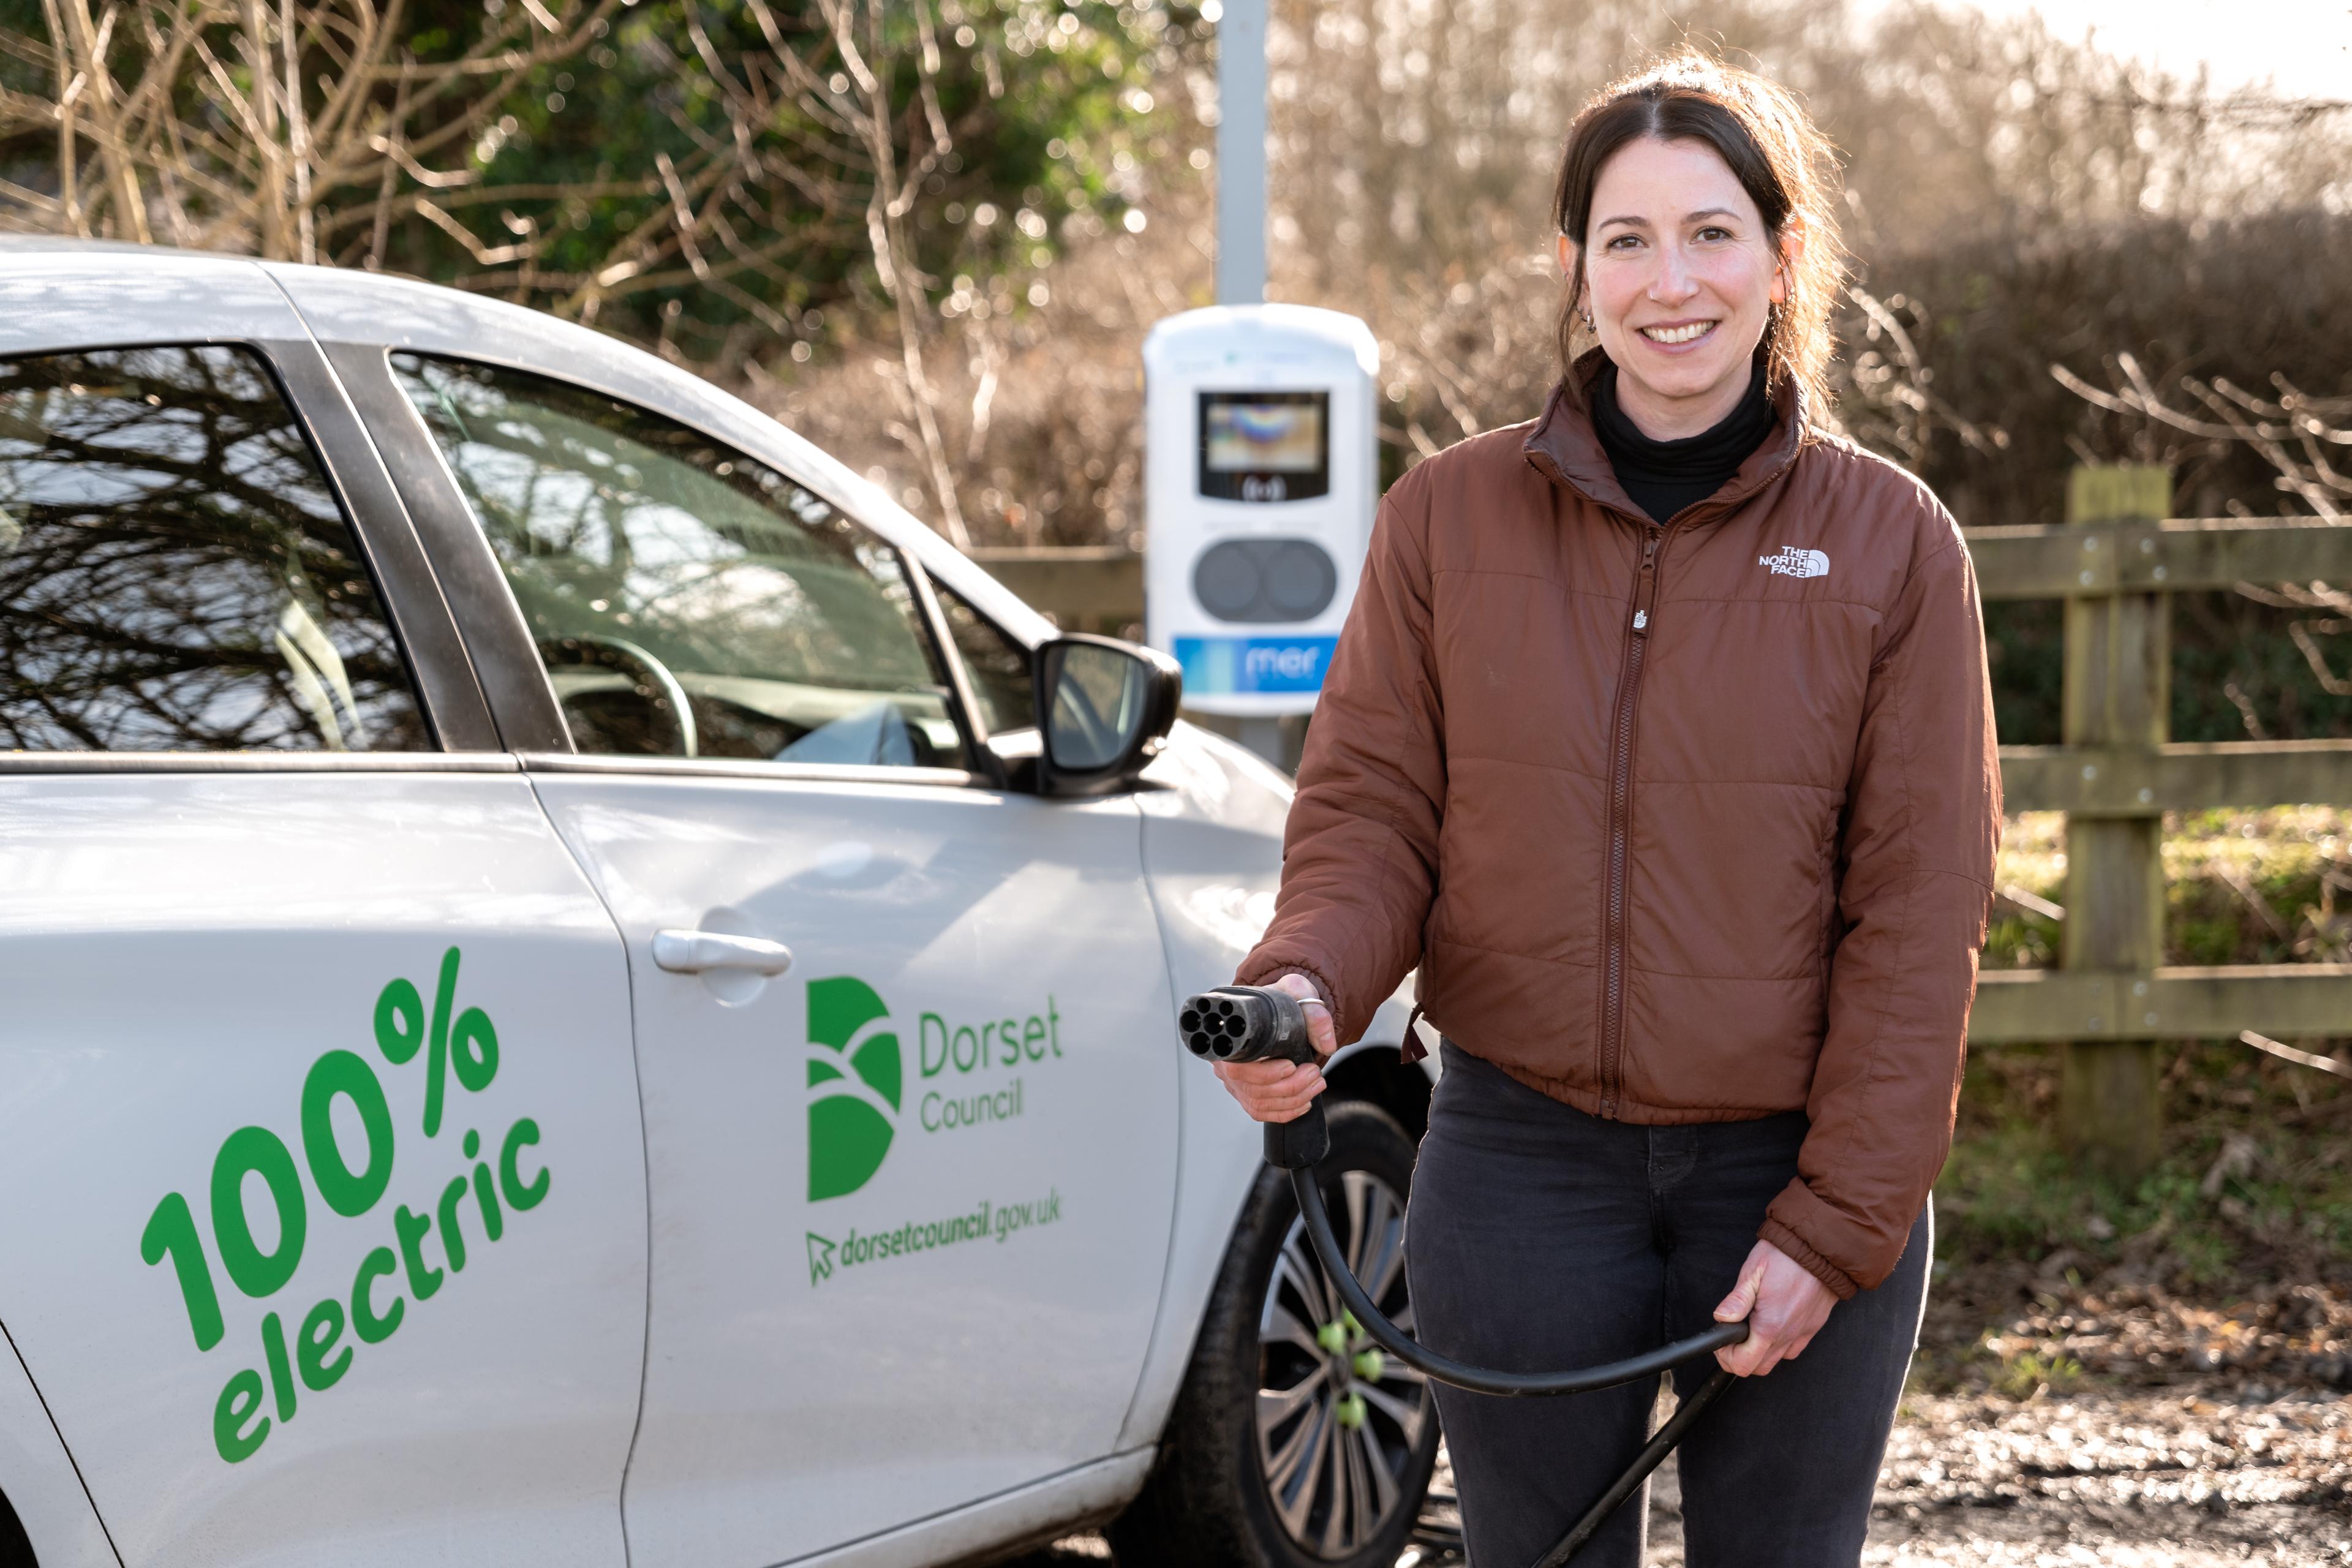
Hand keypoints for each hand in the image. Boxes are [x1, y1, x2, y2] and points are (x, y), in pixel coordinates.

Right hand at [1211, 973, 1337, 1123]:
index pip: (1237, 1067)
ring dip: (1293, 1099)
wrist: (1281, 1011)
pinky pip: (1261, 1113)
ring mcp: (1234, 1082)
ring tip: (1315, 1084)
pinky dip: (1285, 1112)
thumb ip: (1314, 1012)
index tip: (1291, 1065)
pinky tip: (1304, 1102)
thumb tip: (1326, 1044)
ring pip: (1258, 1104)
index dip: (1264, 1074)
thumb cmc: (1282, 1002)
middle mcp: (1226, 1063)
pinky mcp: (1245, 1094)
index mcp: (1231, 1038)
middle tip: (1314, 1073)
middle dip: (1290, 1087)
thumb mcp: (1298, 993)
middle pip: (1251, 1089)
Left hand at [1711, 1240, 1836, 1376]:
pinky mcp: (1812, 1328)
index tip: (1721, 1341)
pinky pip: (1793, 1350)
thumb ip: (1737, 1300)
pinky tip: (1770, 1329)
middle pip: (1759, 1368)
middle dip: (1740, 1358)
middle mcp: (1787, 1335)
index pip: (1744, 1364)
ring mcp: (1802, 1334)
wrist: (1821, 1249)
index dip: (1726, 1357)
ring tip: (1749, 1332)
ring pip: (1776, 1361)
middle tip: (1731, 1338)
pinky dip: (1778, 1347)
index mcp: (1769, 1324)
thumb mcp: (1754, 1271)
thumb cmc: (1786, 1256)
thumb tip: (1721, 1318)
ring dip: (1759, 1354)